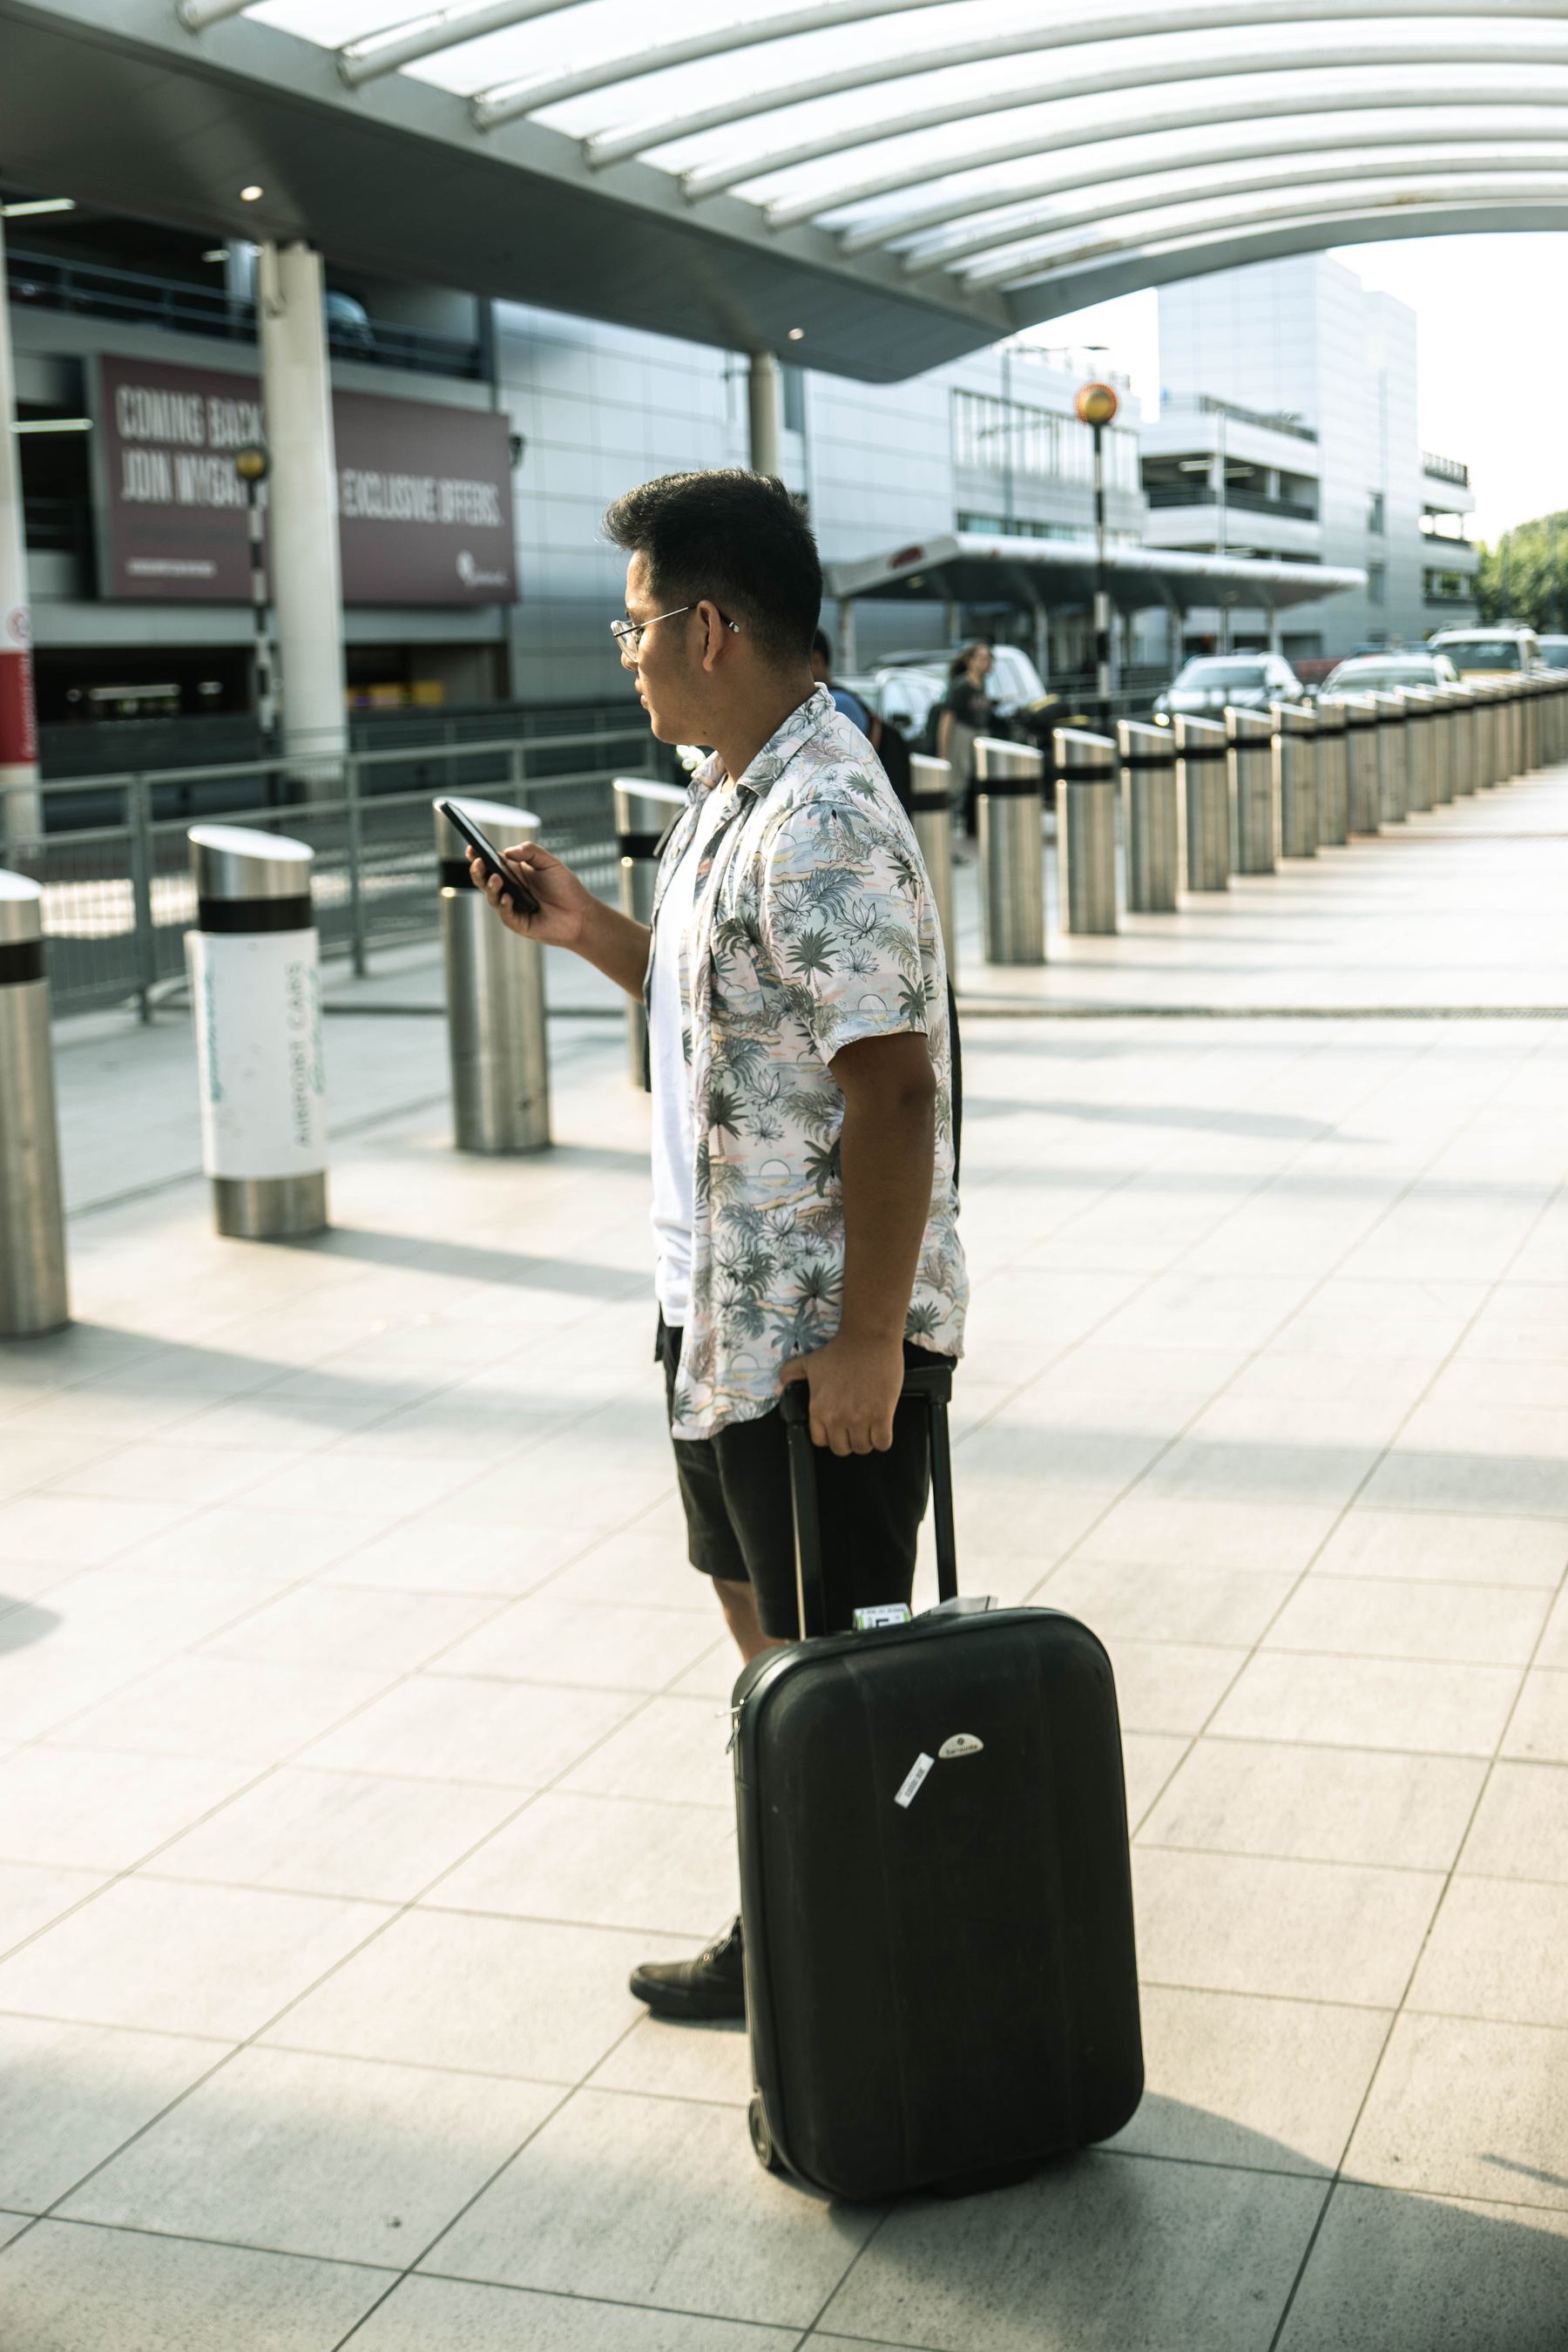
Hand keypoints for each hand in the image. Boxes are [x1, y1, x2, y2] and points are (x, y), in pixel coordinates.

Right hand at [470, 842, 595, 948]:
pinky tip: (507, 898)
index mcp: (513, 872)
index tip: (471, 847)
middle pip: (484, 879)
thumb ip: (530, 851)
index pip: (490, 862)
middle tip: (478, 862)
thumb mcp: (549, 862)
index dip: (478, 855)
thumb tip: (507, 852)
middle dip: (478, 870)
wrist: (580, 914)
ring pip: (491, 897)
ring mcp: (511, 906)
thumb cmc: (565, 887)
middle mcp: (508, 888)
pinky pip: (505, 914)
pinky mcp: (517, 922)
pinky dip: (504, 905)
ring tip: (496, 877)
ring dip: (491, 887)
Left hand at [781, 1332, 904, 1456]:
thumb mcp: (809, 1362)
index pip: (821, 1441)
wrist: (868, 1338)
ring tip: (869, 1426)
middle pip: (842, 1449)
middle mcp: (838, 1417)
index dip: (830, 1436)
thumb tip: (777, 1389)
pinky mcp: (882, 1415)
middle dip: (849, 1440)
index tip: (838, 1427)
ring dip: (866, 1440)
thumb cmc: (841, 1350)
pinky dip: (883, 1439)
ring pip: (863, 1448)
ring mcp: (860, 1418)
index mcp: (819, 1409)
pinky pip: (882, 1443)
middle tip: (855, 1427)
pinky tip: (882, 1426)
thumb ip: (789, 1375)